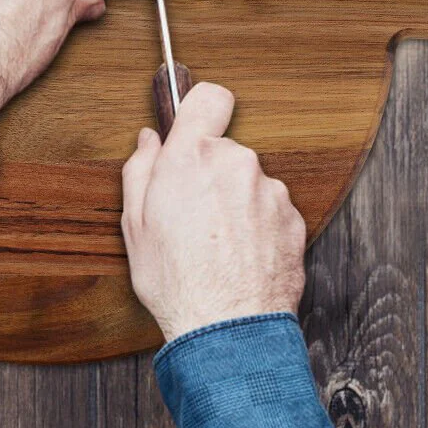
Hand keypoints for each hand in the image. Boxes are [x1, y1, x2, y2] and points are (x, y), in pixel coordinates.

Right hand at [121, 83, 307, 342]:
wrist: (228, 330)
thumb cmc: (176, 281)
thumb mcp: (134, 224)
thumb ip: (140, 169)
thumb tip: (148, 141)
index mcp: (192, 156)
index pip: (209, 97)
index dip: (201, 108)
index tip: (195, 124)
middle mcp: (236, 163)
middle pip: (224, 149)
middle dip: (210, 172)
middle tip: (192, 213)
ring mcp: (269, 191)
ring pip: (248, 182)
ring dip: (236, 202)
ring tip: (218, 245)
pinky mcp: (293, 219)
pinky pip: (271, 210)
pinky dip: (258, 226)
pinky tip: (240, 257)